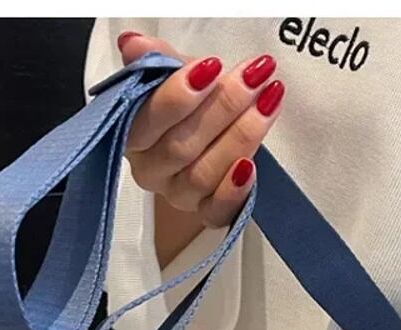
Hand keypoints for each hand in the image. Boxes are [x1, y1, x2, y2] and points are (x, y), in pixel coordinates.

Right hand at [116, 31, 284, 248]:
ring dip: (240, 137)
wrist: (208, 130)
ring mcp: (178, 194)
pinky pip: (217, 212)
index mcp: (132, 134)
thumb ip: (156, 60)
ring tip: (269, 101)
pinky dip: (234, 191)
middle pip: (181, 147)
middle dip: (222, 107)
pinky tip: (251, 166)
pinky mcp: (205, 212)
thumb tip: (134, 45)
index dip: (178, 96)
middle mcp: (150, 169)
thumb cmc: (187, 104)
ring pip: (203, 175)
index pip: (146, 120)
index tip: (212, 66)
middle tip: (255, 77)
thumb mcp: (172, 74)